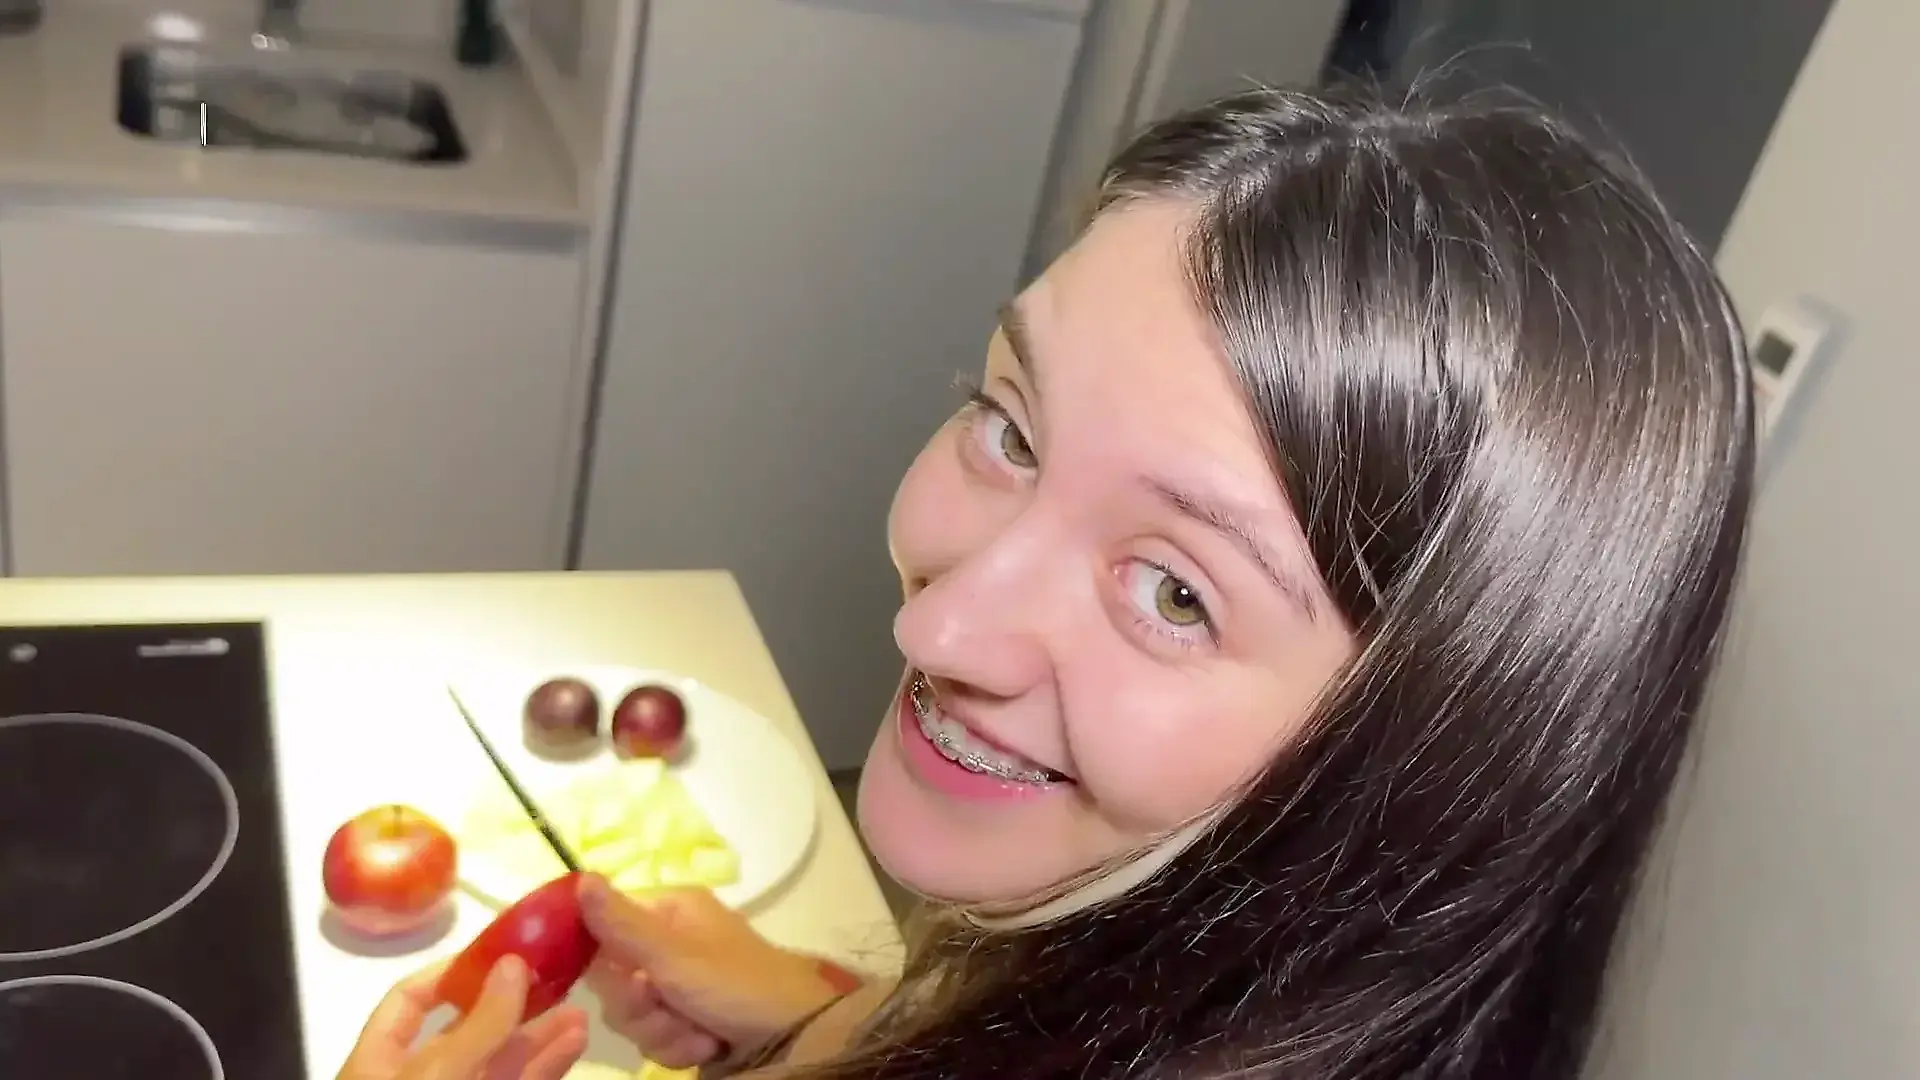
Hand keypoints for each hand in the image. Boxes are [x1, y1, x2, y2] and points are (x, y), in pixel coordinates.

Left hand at [338, 955, 588, 1079]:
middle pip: (465, 1030)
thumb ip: (479, 1025)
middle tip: (557, 975)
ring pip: (499, 1062)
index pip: (408, 1000)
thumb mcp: (436, 1075)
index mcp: (377, 1063)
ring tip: (581, 1008)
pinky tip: (575, 1043)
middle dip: (512, 1002)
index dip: (450, 971)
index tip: (501, 951)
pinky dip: (546, 1066)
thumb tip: (514, 961)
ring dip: (539, 1035)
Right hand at [578, 875, 851, 1069]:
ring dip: (662, 1032)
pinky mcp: (683, 1023)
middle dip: (640, 1006)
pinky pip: (653, 1039)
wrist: (795, 1038)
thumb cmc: (738, 984)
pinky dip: (678, 1047)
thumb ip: (621, 924)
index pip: (602, 925)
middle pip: (612, 980)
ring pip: (630, 1016)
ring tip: (700, 1030)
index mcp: (669, 911)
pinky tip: (708, 1044)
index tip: (616, 975)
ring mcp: (676, 986)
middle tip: (667, 1003)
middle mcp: (668, 944)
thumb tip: (578, 876)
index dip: (599, 956)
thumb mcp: (675, 954)